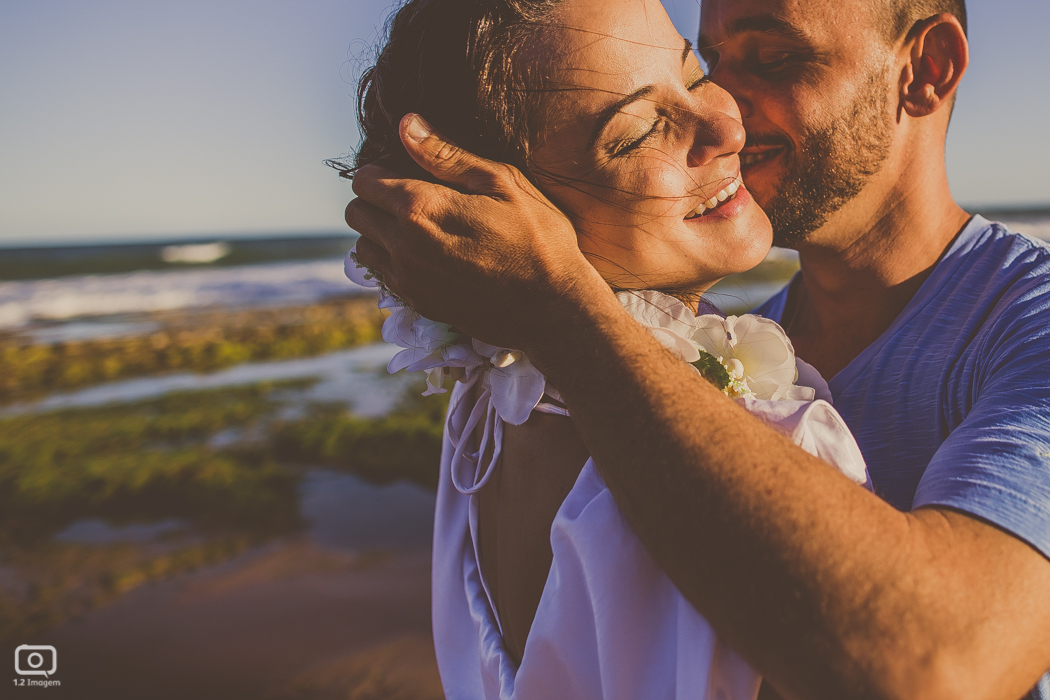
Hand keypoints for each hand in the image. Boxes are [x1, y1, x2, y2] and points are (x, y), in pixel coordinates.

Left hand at [344, 114, 609, 350]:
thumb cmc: (538, 237)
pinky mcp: (418, 303)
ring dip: (381, 232)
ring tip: (420, 227)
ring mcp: (408, 279)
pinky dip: (394, 261)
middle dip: (375, 199)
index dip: (381, 169)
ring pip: (363, 245)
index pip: (364, 180)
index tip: (407, 169)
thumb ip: (445, 154)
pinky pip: (383, 275)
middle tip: (413, 196)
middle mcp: (403, 245)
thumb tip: (405, 123)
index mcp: (419, 207)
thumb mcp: (501, 182)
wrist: (553, 308)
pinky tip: (428, 255)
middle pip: (356, 212)